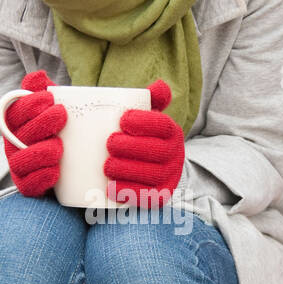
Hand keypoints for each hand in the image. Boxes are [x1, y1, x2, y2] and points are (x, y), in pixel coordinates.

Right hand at [3, 70, 67, 197]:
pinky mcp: (27, 185)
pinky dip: (42, 177)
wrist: (67, 163)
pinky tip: (56, 170)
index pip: (14, 111)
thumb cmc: (55, 130)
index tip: (50, 98)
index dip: (29, 104)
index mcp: (15, 123)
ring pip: (20, 161)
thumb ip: (42, 91)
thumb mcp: (50, 108)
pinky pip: (28, 185)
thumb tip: (39, 75)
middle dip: (40, 123)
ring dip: (40, 152)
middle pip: (18, 135)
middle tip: (61, 115)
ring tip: (59, 146)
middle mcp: (12, 144)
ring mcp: (18, 166)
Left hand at [103, 79, 184, 207]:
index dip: (146, 122)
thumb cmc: (137, 136)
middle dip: (134, 147)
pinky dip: (129, 193)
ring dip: (129, 170)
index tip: (123, 119)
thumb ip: (150, 99)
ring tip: (106, 166)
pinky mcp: (159, 196)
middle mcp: (176, 155)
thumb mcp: (145, 116)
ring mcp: (169, 176)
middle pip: (159, 151)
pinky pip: (149, 197)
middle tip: (109, 143)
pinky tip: (111, 188)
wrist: (145, 167)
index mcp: (172, 132)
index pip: (164, 125)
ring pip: (153, 174)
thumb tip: (159, 86)